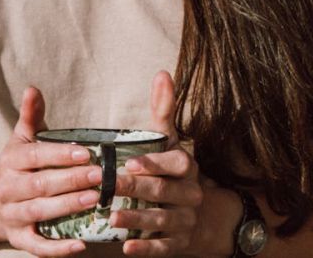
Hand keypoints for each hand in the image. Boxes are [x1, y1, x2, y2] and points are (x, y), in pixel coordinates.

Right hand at [0, 87, 101, 256]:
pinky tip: (81, 245)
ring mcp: (12, 215)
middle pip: (40, 185)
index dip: (60, 155)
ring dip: (67, 207)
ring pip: (39, 212)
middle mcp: (7, 188)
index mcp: (10, 161)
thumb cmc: (21, 165)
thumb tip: (33, 88)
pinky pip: (37, 245)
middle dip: (70, 180)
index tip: (86, 152)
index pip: (35, 156)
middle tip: (99, 175)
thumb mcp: (23, 140)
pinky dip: (58, 248)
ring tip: (94, 200)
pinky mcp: (18, 238)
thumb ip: (31, 116)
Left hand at [110, 71, 203, 255]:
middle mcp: (191, 193)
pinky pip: (164, 247)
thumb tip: (162, 73)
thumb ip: (164, 109)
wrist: (204, 214)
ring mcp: (186, 220)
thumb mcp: (169, 140)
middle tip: (107, 186)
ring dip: (137, 218)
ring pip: (162, 220)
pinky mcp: (180, 243)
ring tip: (112, 216)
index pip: (175, 163)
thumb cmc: (173, 169)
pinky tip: (127, 247)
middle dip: (135, 188)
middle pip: (164, 191)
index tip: (128, 162)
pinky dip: (147, 248)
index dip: (153, 163)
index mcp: (187, 166)